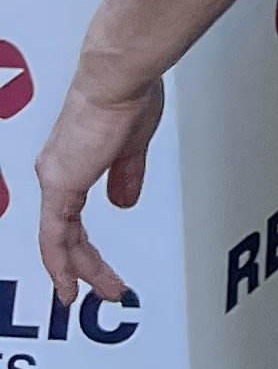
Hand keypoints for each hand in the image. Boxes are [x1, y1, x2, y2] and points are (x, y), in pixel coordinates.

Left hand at [35, 62, 165, 308]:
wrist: (118, 78)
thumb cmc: (126, 95)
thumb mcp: (132, 146)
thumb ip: (126, 176)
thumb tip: (124, 200)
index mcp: (73, 162)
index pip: (71, 217)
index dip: (82, 246)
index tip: (94, 266)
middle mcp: (58, 171)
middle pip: (64, 235)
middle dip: (86, 266)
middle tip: (105, 287)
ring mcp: (56, 179)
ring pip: (59, 240)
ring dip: (80, 270)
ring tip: (98, 290)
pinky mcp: (60, 184)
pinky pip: (54, 237)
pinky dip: (61, 264)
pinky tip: (68, 282)